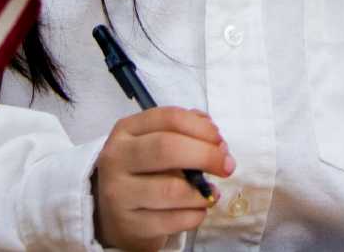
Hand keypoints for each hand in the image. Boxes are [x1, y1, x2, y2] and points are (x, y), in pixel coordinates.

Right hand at [92, 106, 230, 250]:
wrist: (116, 216)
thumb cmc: (144, 173)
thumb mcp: (155, 144)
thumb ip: (185, 133)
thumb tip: (217, 141)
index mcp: (126, 130)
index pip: (169, 118)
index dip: (201, 128)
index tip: (220, 141)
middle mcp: (116, 158)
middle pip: (167, 148)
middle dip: (206, 155)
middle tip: (227, 165)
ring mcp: (119, 194)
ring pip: (172, 189)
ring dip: (202, 192)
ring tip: (211, 193)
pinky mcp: (130, 225)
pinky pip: (174, 220)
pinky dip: (195, 215)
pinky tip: (197, 210)